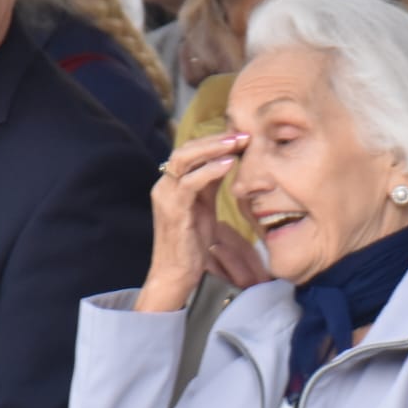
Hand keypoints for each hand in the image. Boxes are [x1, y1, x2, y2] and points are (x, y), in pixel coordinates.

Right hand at [134, 133, 265, 311]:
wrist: (176, 274)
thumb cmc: (192, 244)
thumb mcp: (204, 207)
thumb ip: (210, 184)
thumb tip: (227, 160)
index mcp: (171, 183)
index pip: (190, 150)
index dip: (214, 140)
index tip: (241, 136)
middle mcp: (164, 185)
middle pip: (186, 148)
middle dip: (215, 139)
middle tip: (243, 134)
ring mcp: (166, 195)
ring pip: (185, 158)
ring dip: (213, 148)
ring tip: (237, 142)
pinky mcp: (173, 209)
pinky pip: (191, 182)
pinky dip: (210, 170)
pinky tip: (230, 164)